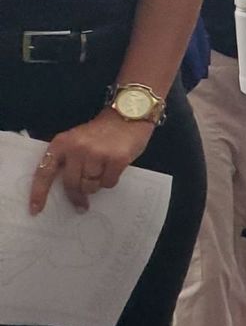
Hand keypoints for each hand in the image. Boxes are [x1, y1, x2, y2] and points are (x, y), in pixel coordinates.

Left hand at [30, 110, 153, 213]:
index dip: (39, 193)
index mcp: (61, 143)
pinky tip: (113, 170)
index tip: (36, 210)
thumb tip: (68, 190)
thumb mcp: (77, 141)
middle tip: (82, 204)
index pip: (45, 172)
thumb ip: (68, 160)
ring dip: (96, 185)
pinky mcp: (116, 159)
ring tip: (102, 173)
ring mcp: (97, 153)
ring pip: (90, 186)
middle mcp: (77, 148)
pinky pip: (109, 183)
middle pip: (71, 184)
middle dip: (77, 195)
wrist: (128, 116)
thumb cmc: (101, 132)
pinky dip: (110, 181)